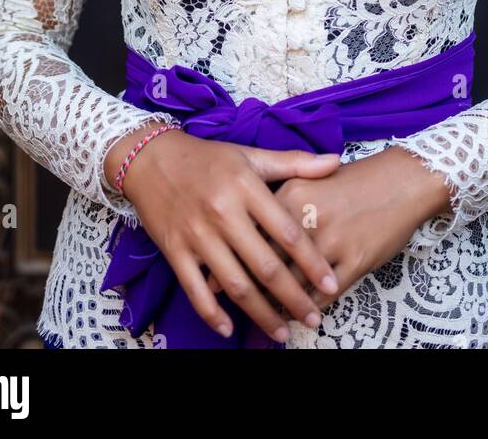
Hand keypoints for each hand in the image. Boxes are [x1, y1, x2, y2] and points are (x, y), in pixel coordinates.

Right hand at [112, 128, 342, 342]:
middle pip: (264, 265)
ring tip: (282, 333)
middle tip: (313, 319)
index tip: (331, 285)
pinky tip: (230, 328)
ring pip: (234, 284)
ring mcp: (197, 235)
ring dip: (260, 313)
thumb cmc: (208, 158)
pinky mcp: (174, 250)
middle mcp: (223, 213)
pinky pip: (195, 290)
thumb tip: (335, 162)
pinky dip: (212, 313)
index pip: (286, 231)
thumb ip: (293, 163)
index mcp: (246, 187)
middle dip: (292, 298)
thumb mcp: (251, 155)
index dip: (311, 261)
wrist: (152, 159)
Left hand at [207, 146, 451, 316]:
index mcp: (290, 193)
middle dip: (249, 290)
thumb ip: (275, 206)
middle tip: (237, 307)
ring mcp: (332, 240)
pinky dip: (310, 308)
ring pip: (294, 284)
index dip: (230, 261)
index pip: (250, 234)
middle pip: (267, 262)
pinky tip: (302, 315)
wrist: (402, 179)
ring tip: (269, 318)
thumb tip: (237, 237)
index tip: (213, 281)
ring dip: (279, 306)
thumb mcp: (308, 181)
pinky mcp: (355, 260)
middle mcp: (307, 217)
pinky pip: (324, 294)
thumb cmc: (352, 181)